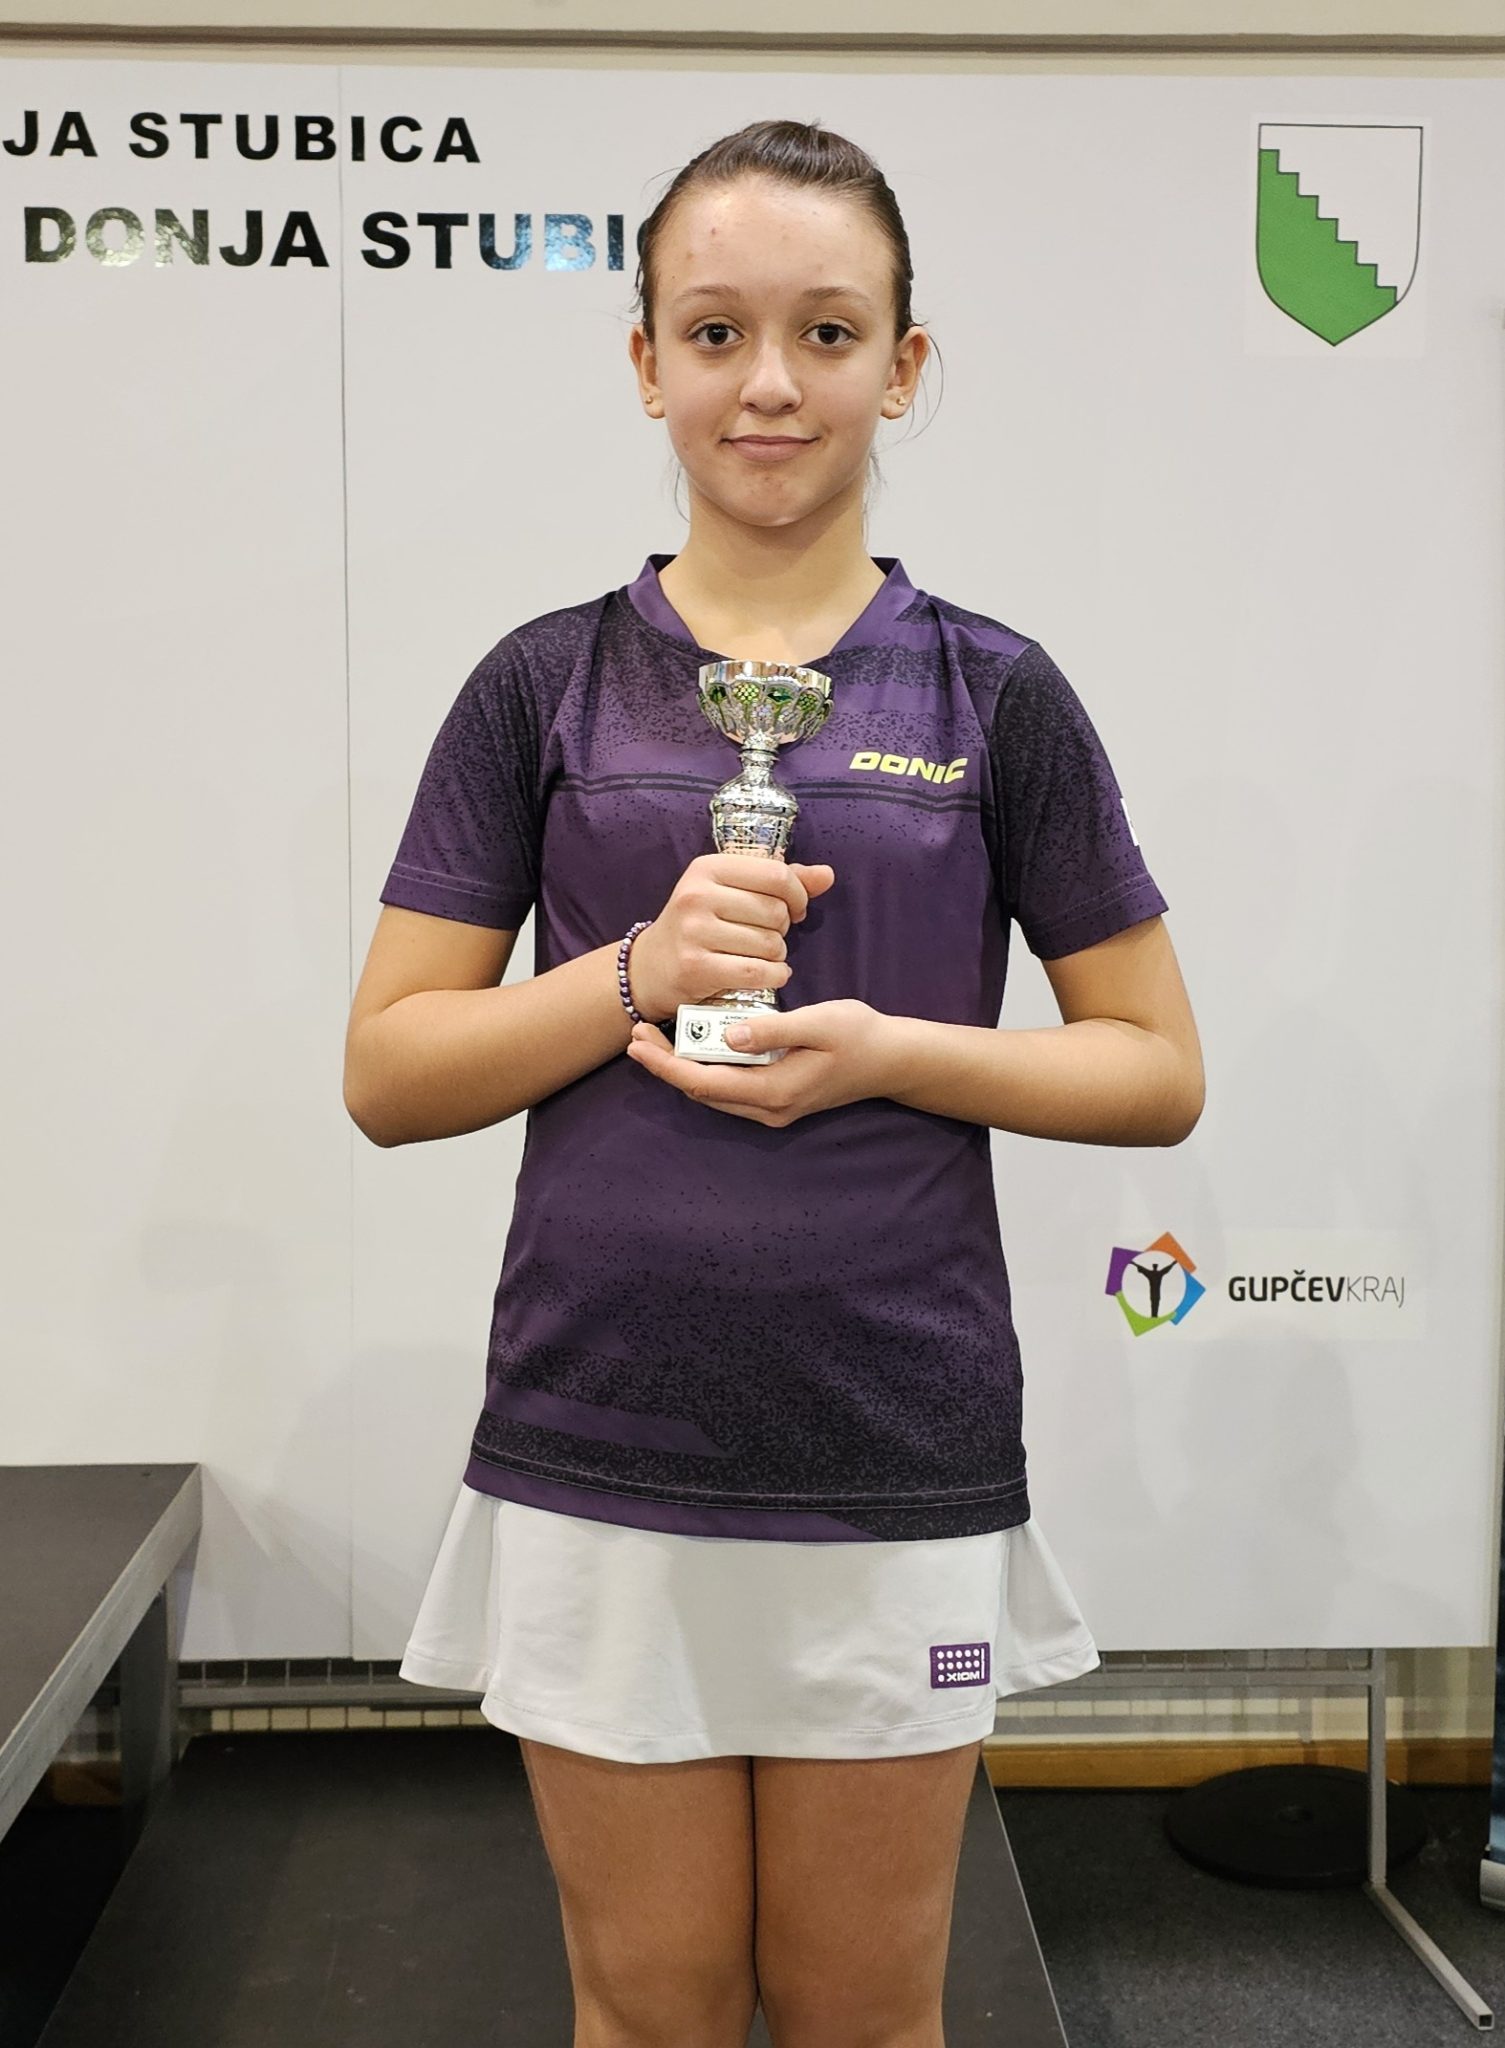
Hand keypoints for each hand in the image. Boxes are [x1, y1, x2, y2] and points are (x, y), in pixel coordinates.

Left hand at [624, 999, 893, 1126]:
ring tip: (656, 1038)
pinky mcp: (777, 1100)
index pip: (704, 1083)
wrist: (892, 1060)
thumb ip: (772, 1030)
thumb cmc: (859, 1036)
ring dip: (682, 1068)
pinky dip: (705, 1069)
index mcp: (774, 1091)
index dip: (666, 1065)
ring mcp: (773, 1109)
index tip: (639, 1042)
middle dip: (665, 1066)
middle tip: (638, 1033)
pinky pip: (729, 1089)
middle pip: (701, 1092)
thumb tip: (727, 1034)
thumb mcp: (819, 1023)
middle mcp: (768, 1109)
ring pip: (713, 1093)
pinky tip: (695, 1045)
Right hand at [627, 854, 836, 1020]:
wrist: (650, 968)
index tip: (794, 910)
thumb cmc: (699, 925)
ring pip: (770, 944)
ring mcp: (694, 932)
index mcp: (708, 868)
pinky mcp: (696, 967)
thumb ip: (780, 882)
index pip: (776, 875)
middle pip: (775, 912)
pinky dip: (773, 976)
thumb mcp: (730, 892)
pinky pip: (757, 972)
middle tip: (767, 937)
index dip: (798, 895)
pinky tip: (768, 975)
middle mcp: (698, 895)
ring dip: (777, 956)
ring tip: (760, 956)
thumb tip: (827, 875)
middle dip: (782, 929)